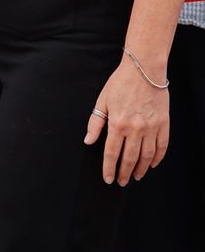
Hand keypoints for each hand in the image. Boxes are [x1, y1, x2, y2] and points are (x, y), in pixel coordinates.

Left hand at [84, 59, 169, 185]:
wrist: (144, 69)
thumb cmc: (121, 83)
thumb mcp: (102, 100)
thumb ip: (95, 123)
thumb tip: (88, 141)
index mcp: (117, 123)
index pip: (111, 153)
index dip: (109, 168)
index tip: (108, 178)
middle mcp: (135, 128)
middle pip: (129, 158)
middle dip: (124, 173)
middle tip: (122, 182)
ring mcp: (151, 127)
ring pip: (146, 156)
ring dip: (140, 169)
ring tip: (136, 176)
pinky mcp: (163, 125)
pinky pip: (162, 147)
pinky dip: (157, 159)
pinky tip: (151, 164)